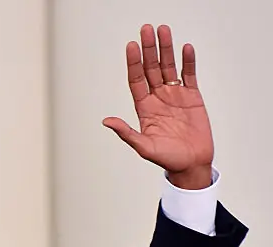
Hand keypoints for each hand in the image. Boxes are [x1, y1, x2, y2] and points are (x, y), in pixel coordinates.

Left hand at [103, 24, 213, 188]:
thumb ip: (126, 132)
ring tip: (163, 30)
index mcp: (144, 107)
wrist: (191, 164)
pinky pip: (189, 74)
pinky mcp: (192, 97)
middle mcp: (157, 98)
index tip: (131, 46)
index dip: (133, 63)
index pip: (136, 79)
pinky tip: (185, 48)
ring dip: (166, 49)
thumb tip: (106, 121)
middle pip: (151, 68)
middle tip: (146, 29)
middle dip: (148, 49)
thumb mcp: (143, 146)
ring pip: (169, 67)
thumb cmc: (166, 159)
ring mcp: (175, 95)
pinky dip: (188, 61)